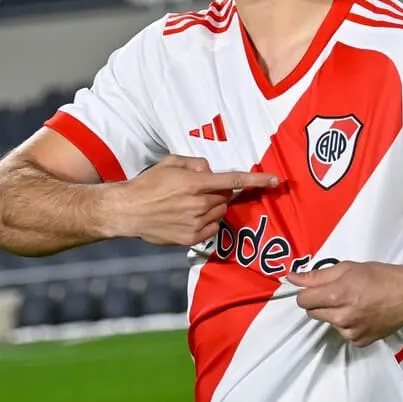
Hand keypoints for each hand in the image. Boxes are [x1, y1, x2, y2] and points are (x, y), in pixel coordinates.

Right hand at [112, 155, 277, 246]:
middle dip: (219, 192)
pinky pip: (212, 229)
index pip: (234, 180)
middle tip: (200, 190)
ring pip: (220, 213)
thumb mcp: (171, 163)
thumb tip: (211, 171)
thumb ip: (196, 163)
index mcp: (195, 183)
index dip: (257, 180)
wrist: (127, 211)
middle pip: (226, 197)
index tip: (275, 180)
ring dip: (213, 207)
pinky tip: (189, 217)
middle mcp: (199, 204)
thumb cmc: (148, 184)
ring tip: (189, 205)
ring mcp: (196, 223)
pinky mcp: (191, 238)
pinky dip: (207, 222)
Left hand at [288, 261, 402, 347]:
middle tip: (338, 293)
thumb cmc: (380, 276)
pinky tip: (363, 314)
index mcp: (336, 295)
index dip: (306, 292)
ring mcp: (350, 332)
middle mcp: (341, 317)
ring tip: (355, 302)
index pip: (303, 301)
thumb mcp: (347, 268)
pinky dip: (349, 325)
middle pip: (312, 313)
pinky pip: (344, 333)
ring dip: (335, 314)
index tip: (314, 288)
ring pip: (329, 323)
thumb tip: (292, 277)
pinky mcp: (359, 341)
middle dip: (319, 302)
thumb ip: (317, 275)